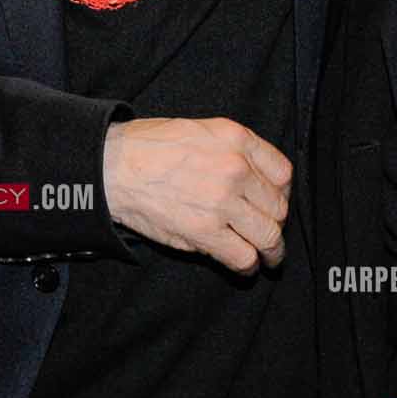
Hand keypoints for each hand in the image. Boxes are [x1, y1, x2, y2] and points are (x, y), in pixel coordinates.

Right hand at [100, 116, 289, 272]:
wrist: (113, 166)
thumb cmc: (148, 146)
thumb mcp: (200, 130)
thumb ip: (232, 150)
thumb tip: (254, 178)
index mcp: (236, 139)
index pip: (283, 173)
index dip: (282, 194)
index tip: (274, 204)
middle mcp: (235, 168)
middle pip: (278, 207)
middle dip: (276, 224)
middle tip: (269, 234)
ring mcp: (222, 201)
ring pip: (268, 235)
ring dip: (271, 251)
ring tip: (268, 258)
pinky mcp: (205, 231)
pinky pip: (244, 256)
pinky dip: (248, 266)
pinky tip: (245, 266)